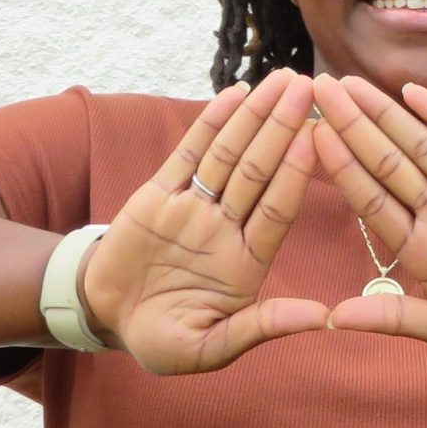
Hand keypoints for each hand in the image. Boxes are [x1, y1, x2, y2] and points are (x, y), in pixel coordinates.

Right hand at [77, 70, 329, 374]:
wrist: (104, 317)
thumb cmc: (160, 340)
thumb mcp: (207, 348)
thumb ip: (259, 329)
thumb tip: (322, 318)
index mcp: (246, 263)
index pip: (276, 210)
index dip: (294, 174)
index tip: (316, 137)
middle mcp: (226, 227)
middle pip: (260, 170)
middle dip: (284, 128)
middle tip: (311, 87)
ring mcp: (195, 207)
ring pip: (230, 154)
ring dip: (256, 115)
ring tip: (285, 79)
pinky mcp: (160, 194)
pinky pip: (189, 153)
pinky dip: (211, 123)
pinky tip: (234, 94)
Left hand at [307, 74, 426, 359]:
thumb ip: (402, 319)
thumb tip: (336, 319)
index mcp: (421, 250)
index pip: (372, 201)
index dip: (342, 169)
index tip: (311, 137)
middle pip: (386, 163)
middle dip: (352, 126)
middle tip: (317, 89)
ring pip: (420, 144)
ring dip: (386, 113)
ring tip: (350, 82)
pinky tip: (412, 93)